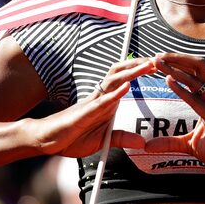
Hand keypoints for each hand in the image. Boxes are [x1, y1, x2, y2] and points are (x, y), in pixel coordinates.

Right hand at [26, 58, 154, 157]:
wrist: (47, 140)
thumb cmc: (73, 137)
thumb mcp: (104, 141)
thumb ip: (122, 139)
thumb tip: (142, 143)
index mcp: (105, 102)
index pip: (124, 80)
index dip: (138, 70)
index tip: (156, 65)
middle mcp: (99, 98)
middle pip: (120, 74)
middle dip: (138, 65)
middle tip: (157, 59)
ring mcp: (91, 103)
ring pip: (113, 82)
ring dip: (131, 73)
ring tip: (147, 66)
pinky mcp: (84, 113)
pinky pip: (101, 102)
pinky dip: (115, 94)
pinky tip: (127, 87)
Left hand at [144, 52, 204, 174]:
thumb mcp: (191, 145)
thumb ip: (170, 142)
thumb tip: (147, 146)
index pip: (195, 71)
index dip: (178, 63)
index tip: (158, 61)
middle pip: (198, 65)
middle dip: (176, 58)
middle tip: (156, 57)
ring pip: (197, 78)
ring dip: (175, 69)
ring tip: (158, 63)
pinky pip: (198, 100)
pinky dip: (182, 89)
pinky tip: (169, 81)